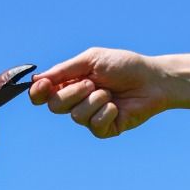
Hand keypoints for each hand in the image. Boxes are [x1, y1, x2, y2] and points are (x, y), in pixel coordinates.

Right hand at [29, 47, 171, 138]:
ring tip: (109, 93)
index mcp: (70, 84)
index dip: (39, 93)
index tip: (43, 85)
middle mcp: (76, 102)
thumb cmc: (124, 66)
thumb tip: (37, 79)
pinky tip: (116, 106)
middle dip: (73, 92)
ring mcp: (89, 118)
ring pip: (75, 116)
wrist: (152, 80)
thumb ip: (65, 70)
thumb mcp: (92, 60)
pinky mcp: (103, 130)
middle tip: (92, 83)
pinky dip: (106, 112)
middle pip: (55, 106)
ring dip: (94, 100)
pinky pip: (94, 125)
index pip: (44, 95)